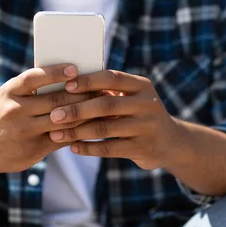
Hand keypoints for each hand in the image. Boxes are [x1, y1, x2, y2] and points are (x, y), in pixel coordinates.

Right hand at [0, 64, 92, 174]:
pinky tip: (94, 125)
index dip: (55, 73)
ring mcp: (24, 132)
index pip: (33, 78)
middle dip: (81, 94)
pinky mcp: (34, 150)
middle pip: (54, 100)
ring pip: (63, 121)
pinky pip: (63, 138)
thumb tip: (71, 74)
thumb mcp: (10, 96)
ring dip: (86, 113)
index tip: (75, 69)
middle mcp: (15, 111)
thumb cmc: (5, 113)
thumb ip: (33, 87)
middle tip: (103, 88)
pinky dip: (80, 131)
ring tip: (104, 105)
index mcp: (9, 92)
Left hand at [47, 70, 181, 169]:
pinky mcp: (143, 149)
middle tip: (54, 115)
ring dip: (78, 131)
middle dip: (77, 109)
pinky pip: (110, 148)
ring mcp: (146, 127)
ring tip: (56, 134)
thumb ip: (109, 90)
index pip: (112, 78)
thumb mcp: (133, 97)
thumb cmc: (139, 113)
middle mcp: (147, 104)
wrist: (172, 142)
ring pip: (105, 128)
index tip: (65, 86)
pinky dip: (89, 148)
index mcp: (142, 85)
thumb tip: (67, 82)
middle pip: (106, 104)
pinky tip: (73, 147)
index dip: (88, 81)